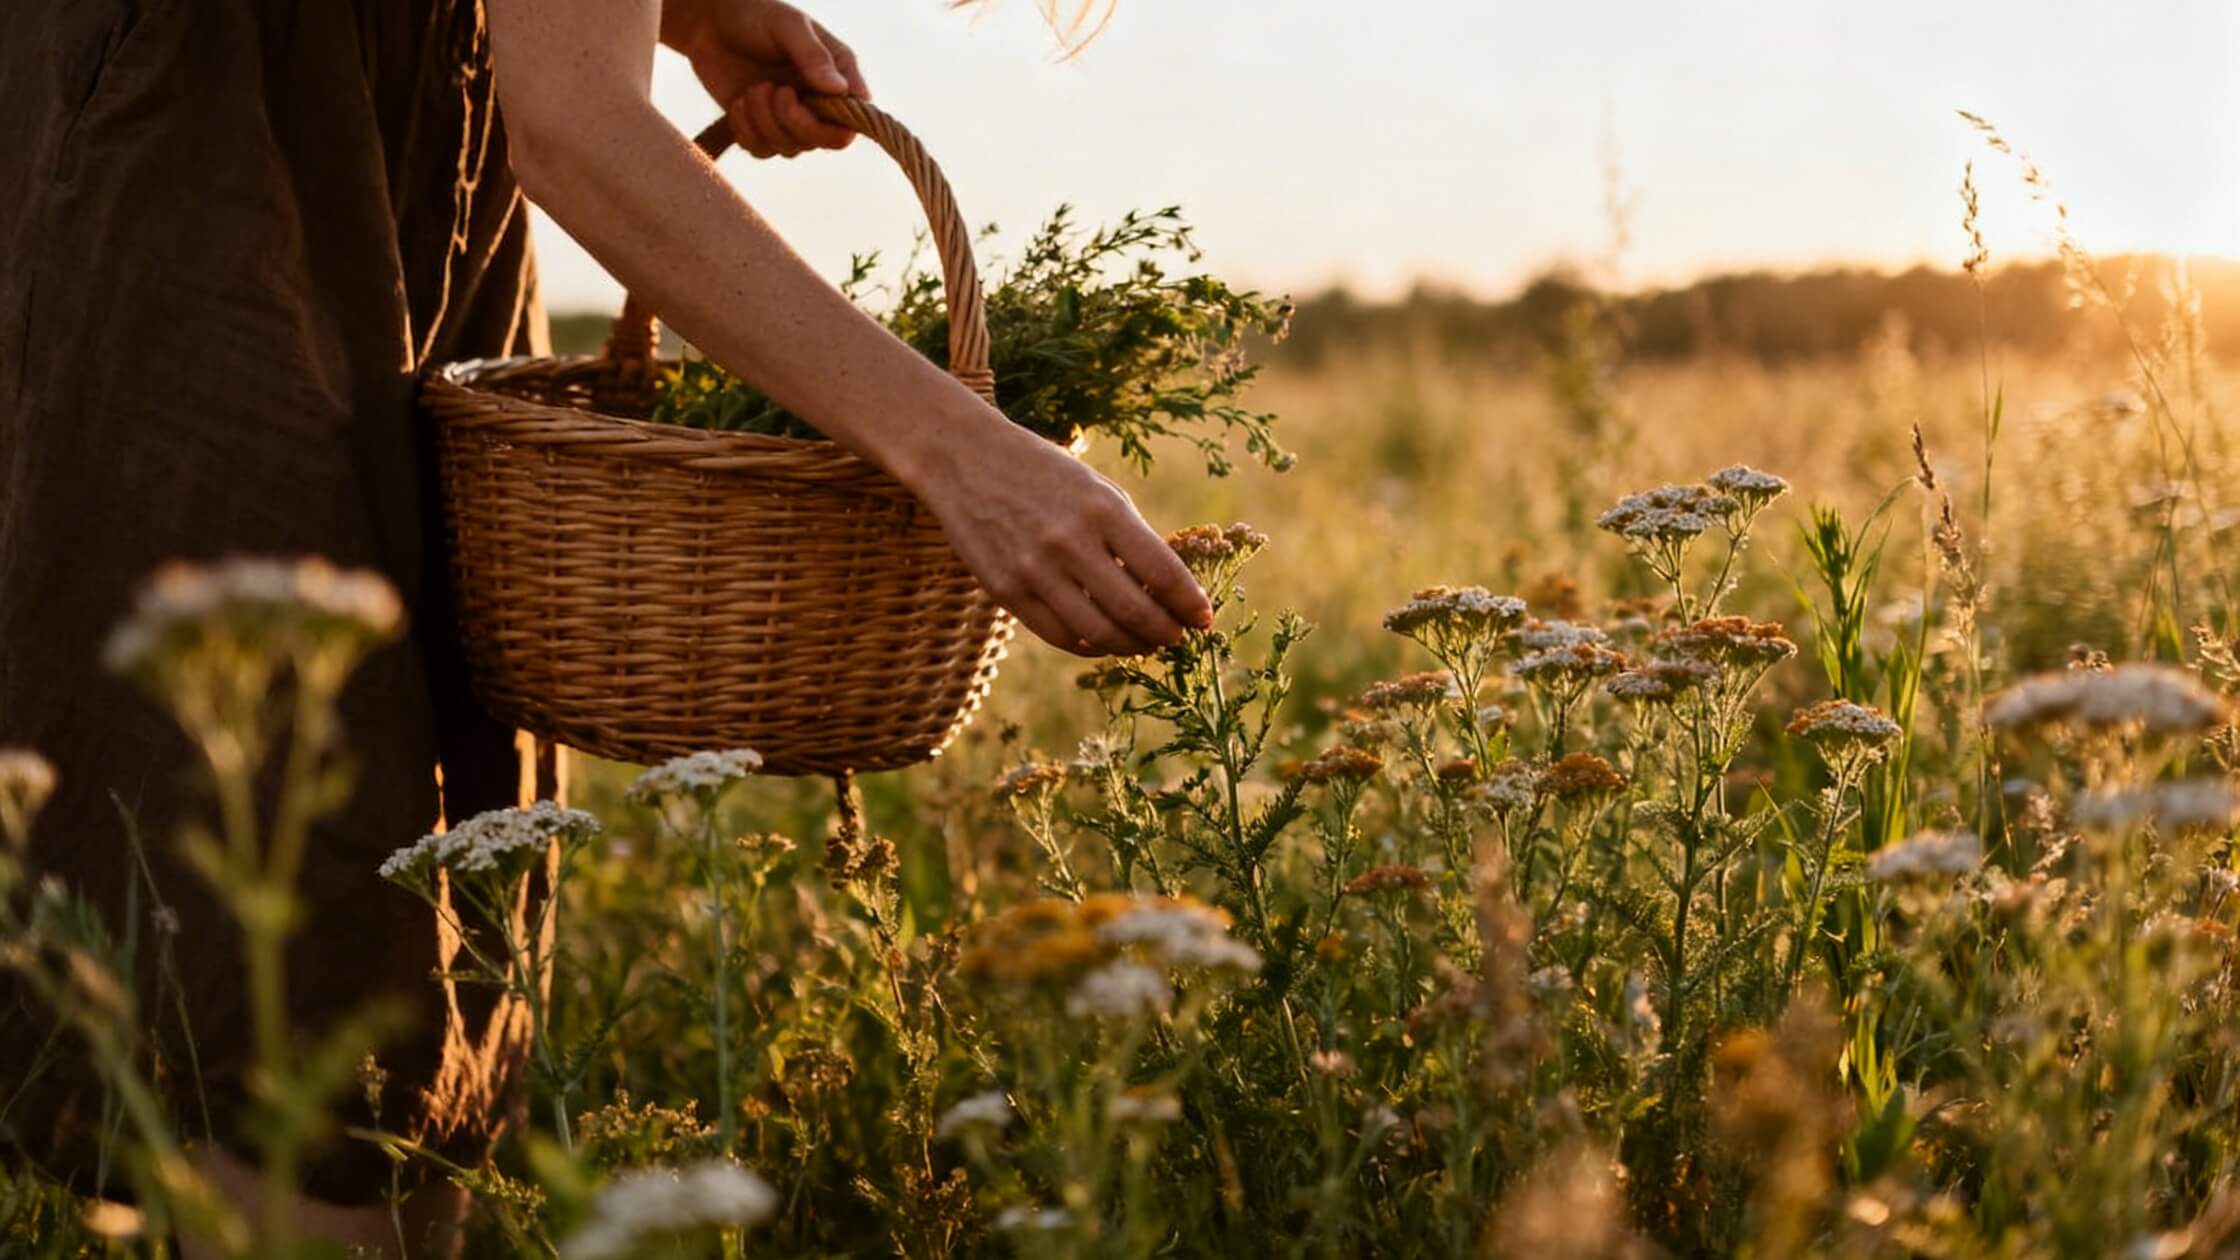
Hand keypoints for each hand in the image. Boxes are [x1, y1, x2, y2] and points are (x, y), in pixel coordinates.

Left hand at [661, 0, 867, 157]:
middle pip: (825, 140)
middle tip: (774, 89)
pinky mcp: (761, 130)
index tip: (803, 100)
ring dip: (764, 121)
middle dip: (793, 120)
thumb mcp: (787, 27)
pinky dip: (746, 130)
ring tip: (752, 89)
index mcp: (837, 75)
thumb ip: (813, 56)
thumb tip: (841, 90)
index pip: (854, 119)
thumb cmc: (754, 15)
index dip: (837, 124)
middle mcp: (819, 103)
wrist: (709, 23)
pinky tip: (739, 102)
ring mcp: (791, 120)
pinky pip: (761, 151)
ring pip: (790, 148)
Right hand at [912, 422, 1214, 657]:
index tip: (1204, 619)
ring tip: (1144, 644)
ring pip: (1098, 632)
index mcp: (1102, 510)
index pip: (1162, 571)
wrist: (963, 458)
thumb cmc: (1041, 471)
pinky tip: (1104, 641)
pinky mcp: (1005, 590)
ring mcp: (1034, 570)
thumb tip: (1166, 589)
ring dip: (1131, 646)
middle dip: (1165, 632)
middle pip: (1134, 611)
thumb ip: (1128, 535)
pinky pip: (1059, 634)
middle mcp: (1070, 542)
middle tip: (1176, 638)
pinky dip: (1090, 645)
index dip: (1189, 603)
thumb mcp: (1095, 488)